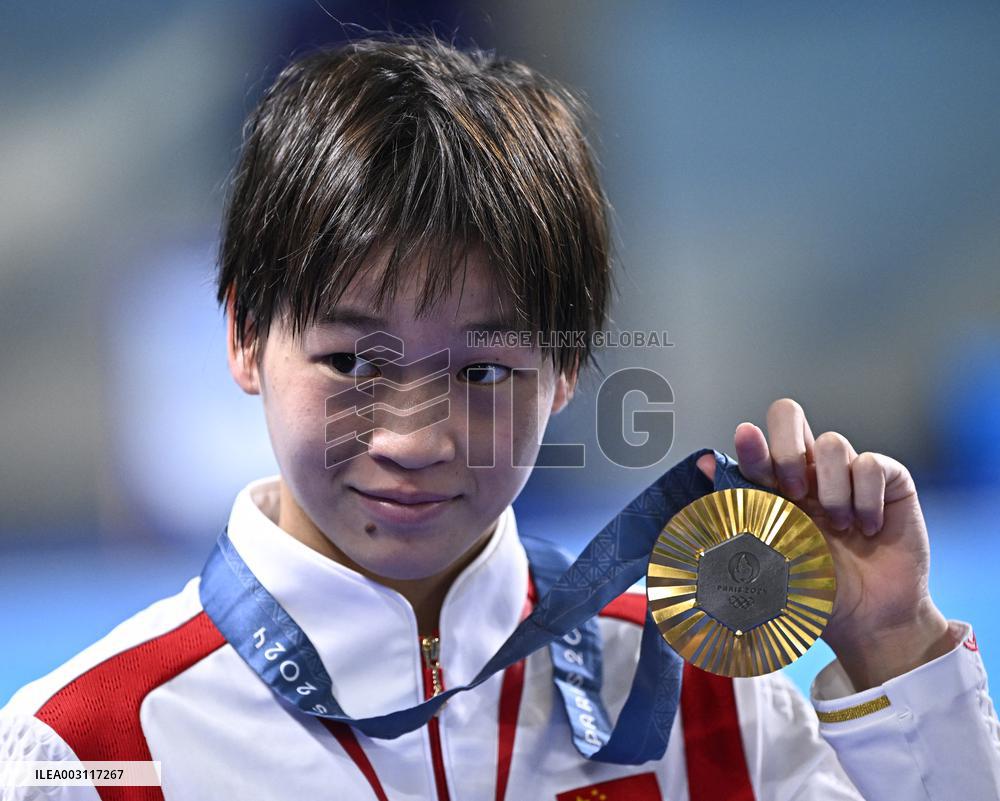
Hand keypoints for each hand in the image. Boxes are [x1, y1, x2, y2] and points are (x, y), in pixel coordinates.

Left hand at [696, 398, 957, 689]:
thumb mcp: (772, 555)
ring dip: (833, 491)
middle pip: (787, 414)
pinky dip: (867, 499)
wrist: (870, 618)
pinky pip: (872, 464)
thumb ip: (742, 509)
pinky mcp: (888, 479)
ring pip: (832, 443)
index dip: (751, 442)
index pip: (757, 444)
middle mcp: (808, 470)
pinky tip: (869, 528)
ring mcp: (847, 471)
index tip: (746, 441)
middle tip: (795, 493)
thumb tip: (703, 463)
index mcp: (775, 486)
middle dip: (787, 448)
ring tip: (840, 528)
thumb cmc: (818, 587)